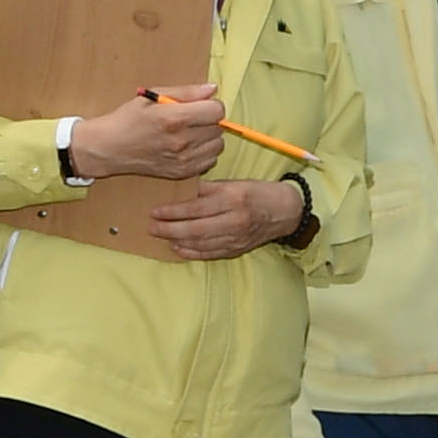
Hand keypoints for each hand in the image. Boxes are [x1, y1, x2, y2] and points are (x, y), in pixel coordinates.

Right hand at [69, 85, 226, 181]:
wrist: (109, 148)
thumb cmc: (129, 119)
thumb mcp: (152, 97)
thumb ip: (186, 92)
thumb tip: (213, 89)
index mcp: (174, 118)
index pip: (217, 111)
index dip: (210, 105)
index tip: (200, 106)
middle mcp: (182, 141)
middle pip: (218, 127)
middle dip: (208, 120)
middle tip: (189, 119)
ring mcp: (184, 159)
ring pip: (218, 144)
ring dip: (208, 137)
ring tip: (188, 133)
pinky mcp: (184, 172)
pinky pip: (211, 160)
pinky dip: (203, 152)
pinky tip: (187, 147)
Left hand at [149, 178, 297, 258]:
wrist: (285, 211)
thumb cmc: (257, 193)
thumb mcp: (234, 184)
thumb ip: (208, 189)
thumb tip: (180, 192)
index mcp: (233, 199)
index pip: (196, 207)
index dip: (173, 211)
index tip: (155, 211)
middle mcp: (235, 220)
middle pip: (195, 228)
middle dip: (169, 229)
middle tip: (152, 227)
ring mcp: (237, 238)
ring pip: (201, 243)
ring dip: (177, 241)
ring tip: (161, 236)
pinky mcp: (238, 249)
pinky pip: (210, 253)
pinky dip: (192, 252)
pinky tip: (178, 248)